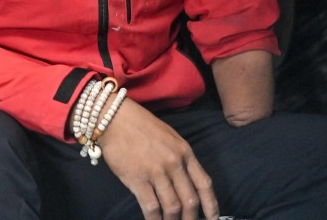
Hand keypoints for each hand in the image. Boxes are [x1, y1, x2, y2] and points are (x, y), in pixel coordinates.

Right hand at [98, 99, 218, 219]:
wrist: (114, 116)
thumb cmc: (139, 125)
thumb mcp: (168, 137)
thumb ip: (179, 157)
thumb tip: (183, 181)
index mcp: (184, 152)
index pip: (204, 184)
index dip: (211, 205)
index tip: (212, 219)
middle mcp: (174, 163)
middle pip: (190, 200)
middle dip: (190, 219)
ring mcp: (156, 172)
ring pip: (173, 207)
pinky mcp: (138, 179)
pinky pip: (151, 207)